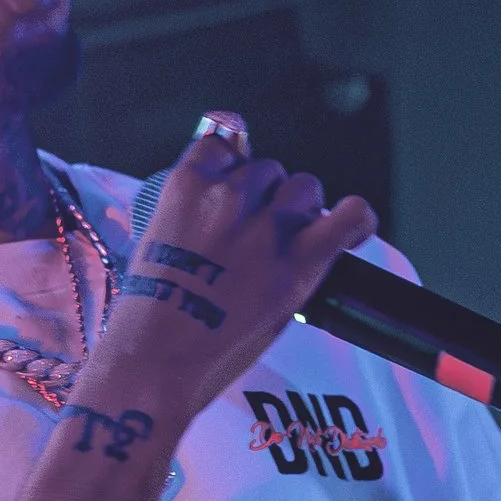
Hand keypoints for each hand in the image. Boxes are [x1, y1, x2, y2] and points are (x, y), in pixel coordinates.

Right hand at [87, 116, 375, 434]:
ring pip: (304, 188)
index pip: (224, 141)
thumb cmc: (145, 314)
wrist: (155, 359)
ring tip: (286, 250)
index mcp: (187, 185)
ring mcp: (267, 226)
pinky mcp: (300, 260)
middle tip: (255, 241)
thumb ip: (187, 216)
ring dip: (300, 212)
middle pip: (269, 170)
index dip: (235, 167)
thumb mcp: (152, 243)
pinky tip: (351, 230)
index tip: (234, 192)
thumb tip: (216, 213)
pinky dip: (356, 220)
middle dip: (266, 198)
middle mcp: (230, 195)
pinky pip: (349, 218)